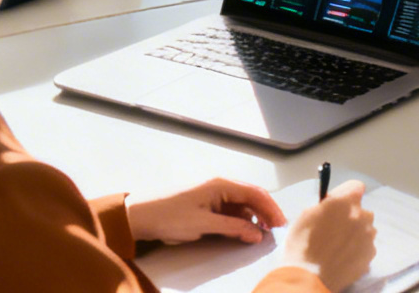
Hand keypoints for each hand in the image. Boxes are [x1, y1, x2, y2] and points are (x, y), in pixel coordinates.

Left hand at [128, 177, 286, 246]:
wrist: (137, 215)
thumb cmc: (168, 216)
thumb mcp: (203, 225)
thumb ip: (232, 228)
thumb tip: (257, 233)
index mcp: (221, 184)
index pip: (255, 193)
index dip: (271, 209)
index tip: (281, 225)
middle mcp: (218, 185)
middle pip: (250, 197)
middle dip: (264, 213)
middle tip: (275, 231)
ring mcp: (211, 193)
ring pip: (240, 204)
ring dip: (251, 218)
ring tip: (259, 234)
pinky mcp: (203, 202)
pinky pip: (228, 209)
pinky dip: (237, 219)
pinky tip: (240, 231)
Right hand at [280, 182, 375, 290]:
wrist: (308, 277)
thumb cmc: (302, 244)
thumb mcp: (307, 214)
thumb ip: (327, 203)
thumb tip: (335, 200)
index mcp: (346, 202)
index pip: (356, 186)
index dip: (347, 194)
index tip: (340, 204)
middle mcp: (362, 216)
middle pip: (361, 211)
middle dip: (351, 217)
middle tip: (334, 230)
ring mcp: (368, 236)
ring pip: (365, 229)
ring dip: (356, 234)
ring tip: (337, 248)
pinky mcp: (370, 254)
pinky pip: (366, 247)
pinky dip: (358, 251)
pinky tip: (343, 258)